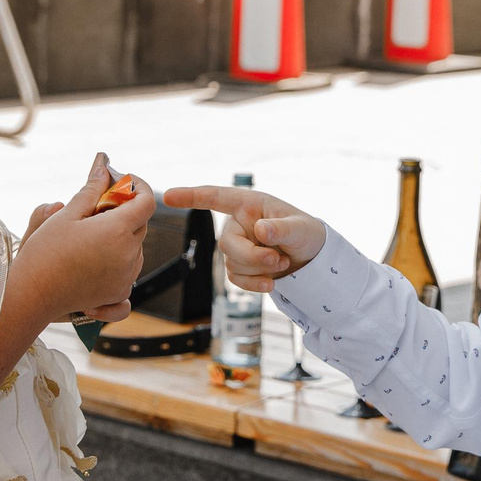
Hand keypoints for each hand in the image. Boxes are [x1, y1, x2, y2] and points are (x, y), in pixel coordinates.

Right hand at [12, 154, 154, 325]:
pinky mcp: (118, 294)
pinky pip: (130, 272)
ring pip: (135, 247)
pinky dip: (120, 264)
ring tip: (89, 238)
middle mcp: (129, 255)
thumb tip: (103, 168)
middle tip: (94, 210)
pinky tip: (98, 261)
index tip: (121, 183)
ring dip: (121, 237)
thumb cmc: (44, 254)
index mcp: (117, 232)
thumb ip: (91, 190)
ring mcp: (126, 277)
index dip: (137, 188)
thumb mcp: (66, 215)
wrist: (31, 296)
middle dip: (123, 212)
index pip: (146, 201)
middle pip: (140, 224)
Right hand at [162, 183, 326, 290]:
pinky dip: (253, 285)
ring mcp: (237, 246)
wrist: (312, 260)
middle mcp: (238, 224)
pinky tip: (271, 283)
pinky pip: (236, 280)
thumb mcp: (301, 228)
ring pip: (231, 264)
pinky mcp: (240, 267)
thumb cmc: (307, 234)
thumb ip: (282, 228)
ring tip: (282, 263)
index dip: (190, 196)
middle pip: (226, 244)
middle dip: (252, 257)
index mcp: (249, 204)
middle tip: (277, 259)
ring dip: (259, 270)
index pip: (215, 197)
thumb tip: (261, 230)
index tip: (167, 195)